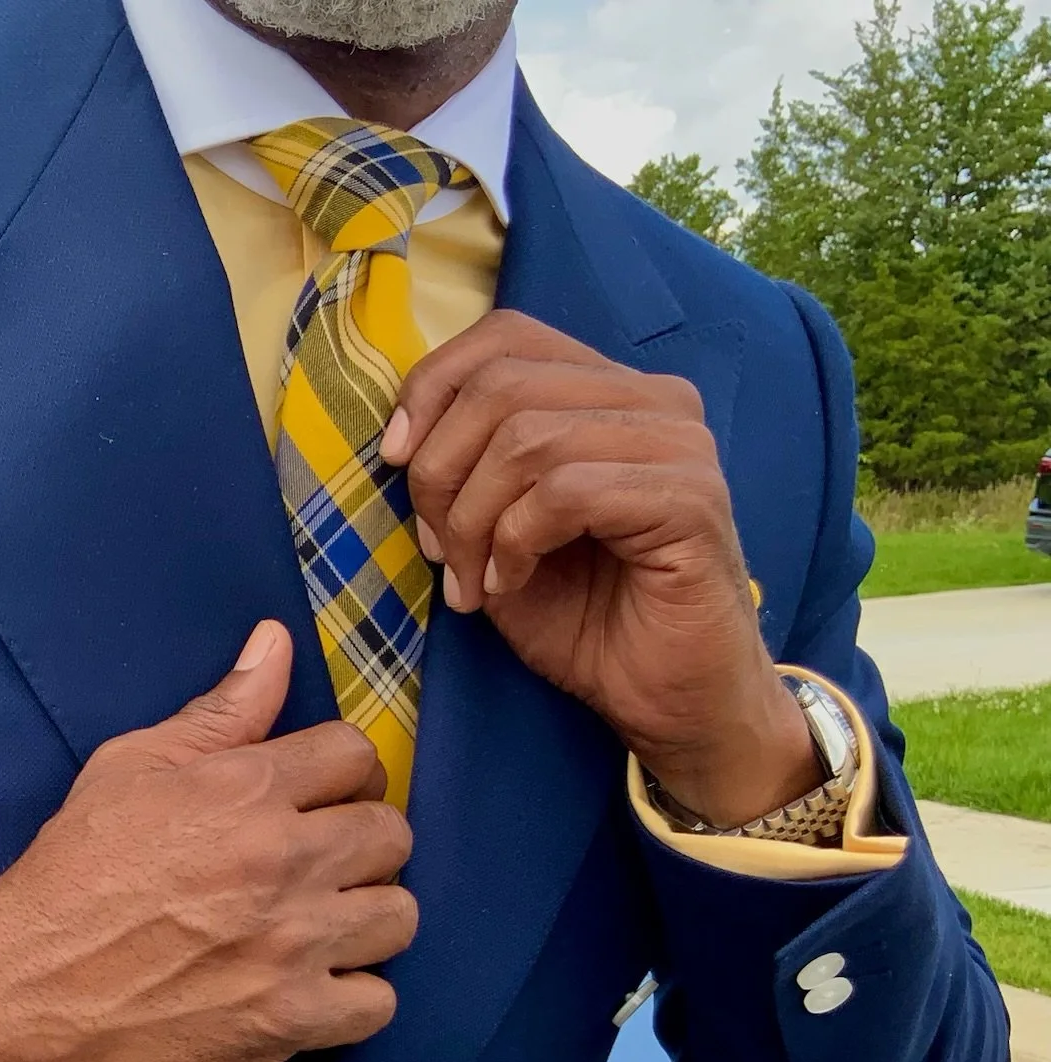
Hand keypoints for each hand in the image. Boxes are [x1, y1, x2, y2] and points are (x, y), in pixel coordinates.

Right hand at [0, 622, 416, 1061]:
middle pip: (391, 836)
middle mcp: (284, 862)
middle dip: (360, 845)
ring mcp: (293, 947)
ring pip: (398, 916)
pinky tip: (314, 989)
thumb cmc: (72, 871)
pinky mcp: (288, 1021)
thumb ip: (219, 711)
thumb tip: (277, 643)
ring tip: (322, 928)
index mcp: (248, 790)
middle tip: (317, 867)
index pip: (358, 755)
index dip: (341, 776)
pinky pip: (378, 1004)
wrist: (24, 984)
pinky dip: (352, 998)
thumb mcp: (130, 767)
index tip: (318, 802)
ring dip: (365, 918)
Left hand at [384, 311, 817, 826]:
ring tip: (474, 582)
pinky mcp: (690, 500)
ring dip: (473, 522)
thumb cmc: (587, 620)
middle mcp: (654, 401)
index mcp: (609, 393)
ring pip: (528, 440)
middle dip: (443, 474)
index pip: (506, 336)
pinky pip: (565, 492)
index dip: (433, 387)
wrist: (665, 699)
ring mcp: (680, 445)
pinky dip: (515, 543)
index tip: (396, 459)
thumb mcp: (498, 536)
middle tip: (440, 552)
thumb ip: (465, 475)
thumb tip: (403, 442)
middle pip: (503, 387)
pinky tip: (512, 584)